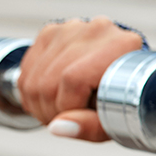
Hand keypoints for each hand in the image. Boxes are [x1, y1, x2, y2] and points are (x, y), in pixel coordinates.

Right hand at [17, 17, 144, 139]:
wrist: (129, 77)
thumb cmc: (128, 102)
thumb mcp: (117, 121)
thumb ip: (90, 126)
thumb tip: (56, 127)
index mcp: (122, 45)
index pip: (73, 79)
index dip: (66, 106)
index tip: (74, 119)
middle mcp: (97, 30)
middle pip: (50, 79)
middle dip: (50, 110)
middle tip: (64, 120)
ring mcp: (72, 28)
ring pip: (34, 76)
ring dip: (39, 104)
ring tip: (59, 112)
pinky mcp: (52, 32)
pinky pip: (27, 67)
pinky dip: (31, 91)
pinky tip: (50, 98)